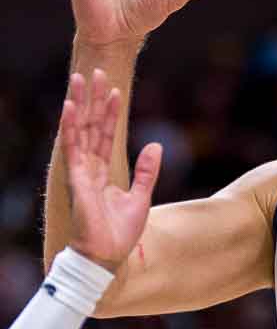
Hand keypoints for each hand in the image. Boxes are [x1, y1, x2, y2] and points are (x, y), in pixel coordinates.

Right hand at [61, 69, 161, 271]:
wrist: (107, 257)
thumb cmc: (120, 233)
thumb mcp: (141, 196)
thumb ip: (146, 171)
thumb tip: (156, 144)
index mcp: (102, 172)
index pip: (105, 134)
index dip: (109, 112)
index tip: (114, 89)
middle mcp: (89, 168)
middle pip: (90, 126)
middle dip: (92, 99)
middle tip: (94, 71)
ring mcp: (81, 172)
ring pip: (80, 130)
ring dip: (80, 104)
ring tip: (80, 78)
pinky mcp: (76, 179)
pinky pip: (72, 148)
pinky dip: (70, 126)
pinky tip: (69, 106)